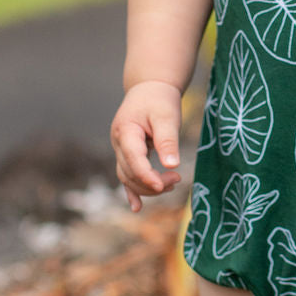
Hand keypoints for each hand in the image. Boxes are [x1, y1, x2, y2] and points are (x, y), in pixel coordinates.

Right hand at [110, 80, 182, 211]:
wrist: (150, 88)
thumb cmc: (160, 100)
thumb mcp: (167, 116)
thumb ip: (168, 140)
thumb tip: (172, 165)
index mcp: (125, 131)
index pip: (133, 159)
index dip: (146, 175)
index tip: (163, 185)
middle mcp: (118, 142)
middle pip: (129, 172)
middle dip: (152, 182)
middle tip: (177, 180)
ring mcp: (120, 149)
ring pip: (128, 176)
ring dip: (146, 186)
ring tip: (172, 184)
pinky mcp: (127, 153)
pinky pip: (127, 175)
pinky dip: (132, 190)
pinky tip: (137, 207)